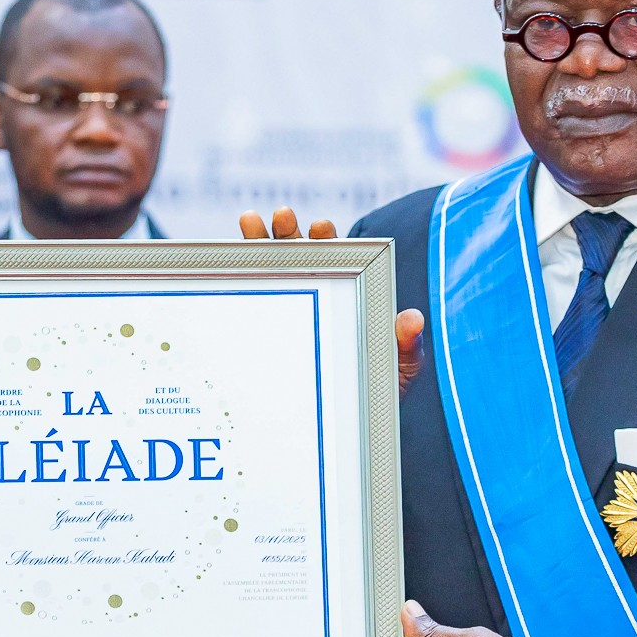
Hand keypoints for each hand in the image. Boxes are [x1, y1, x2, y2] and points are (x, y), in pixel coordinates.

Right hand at [239, 207, 425, 393]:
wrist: (348, 419)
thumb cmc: (376, 389)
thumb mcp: (397, 368)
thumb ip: (406, 345)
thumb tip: (413, 319)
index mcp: (346, 293)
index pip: (337, 259)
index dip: (327, 240)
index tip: (321, 227)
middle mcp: (315, 293)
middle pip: (297, 255)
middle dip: (287, 232)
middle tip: (282, 216)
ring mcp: (288, 309)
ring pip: (268, 269)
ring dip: (257, 243)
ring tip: (248, 220)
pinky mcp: (265, 332)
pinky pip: (250, 300)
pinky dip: (236, 278)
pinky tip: (223, 261)